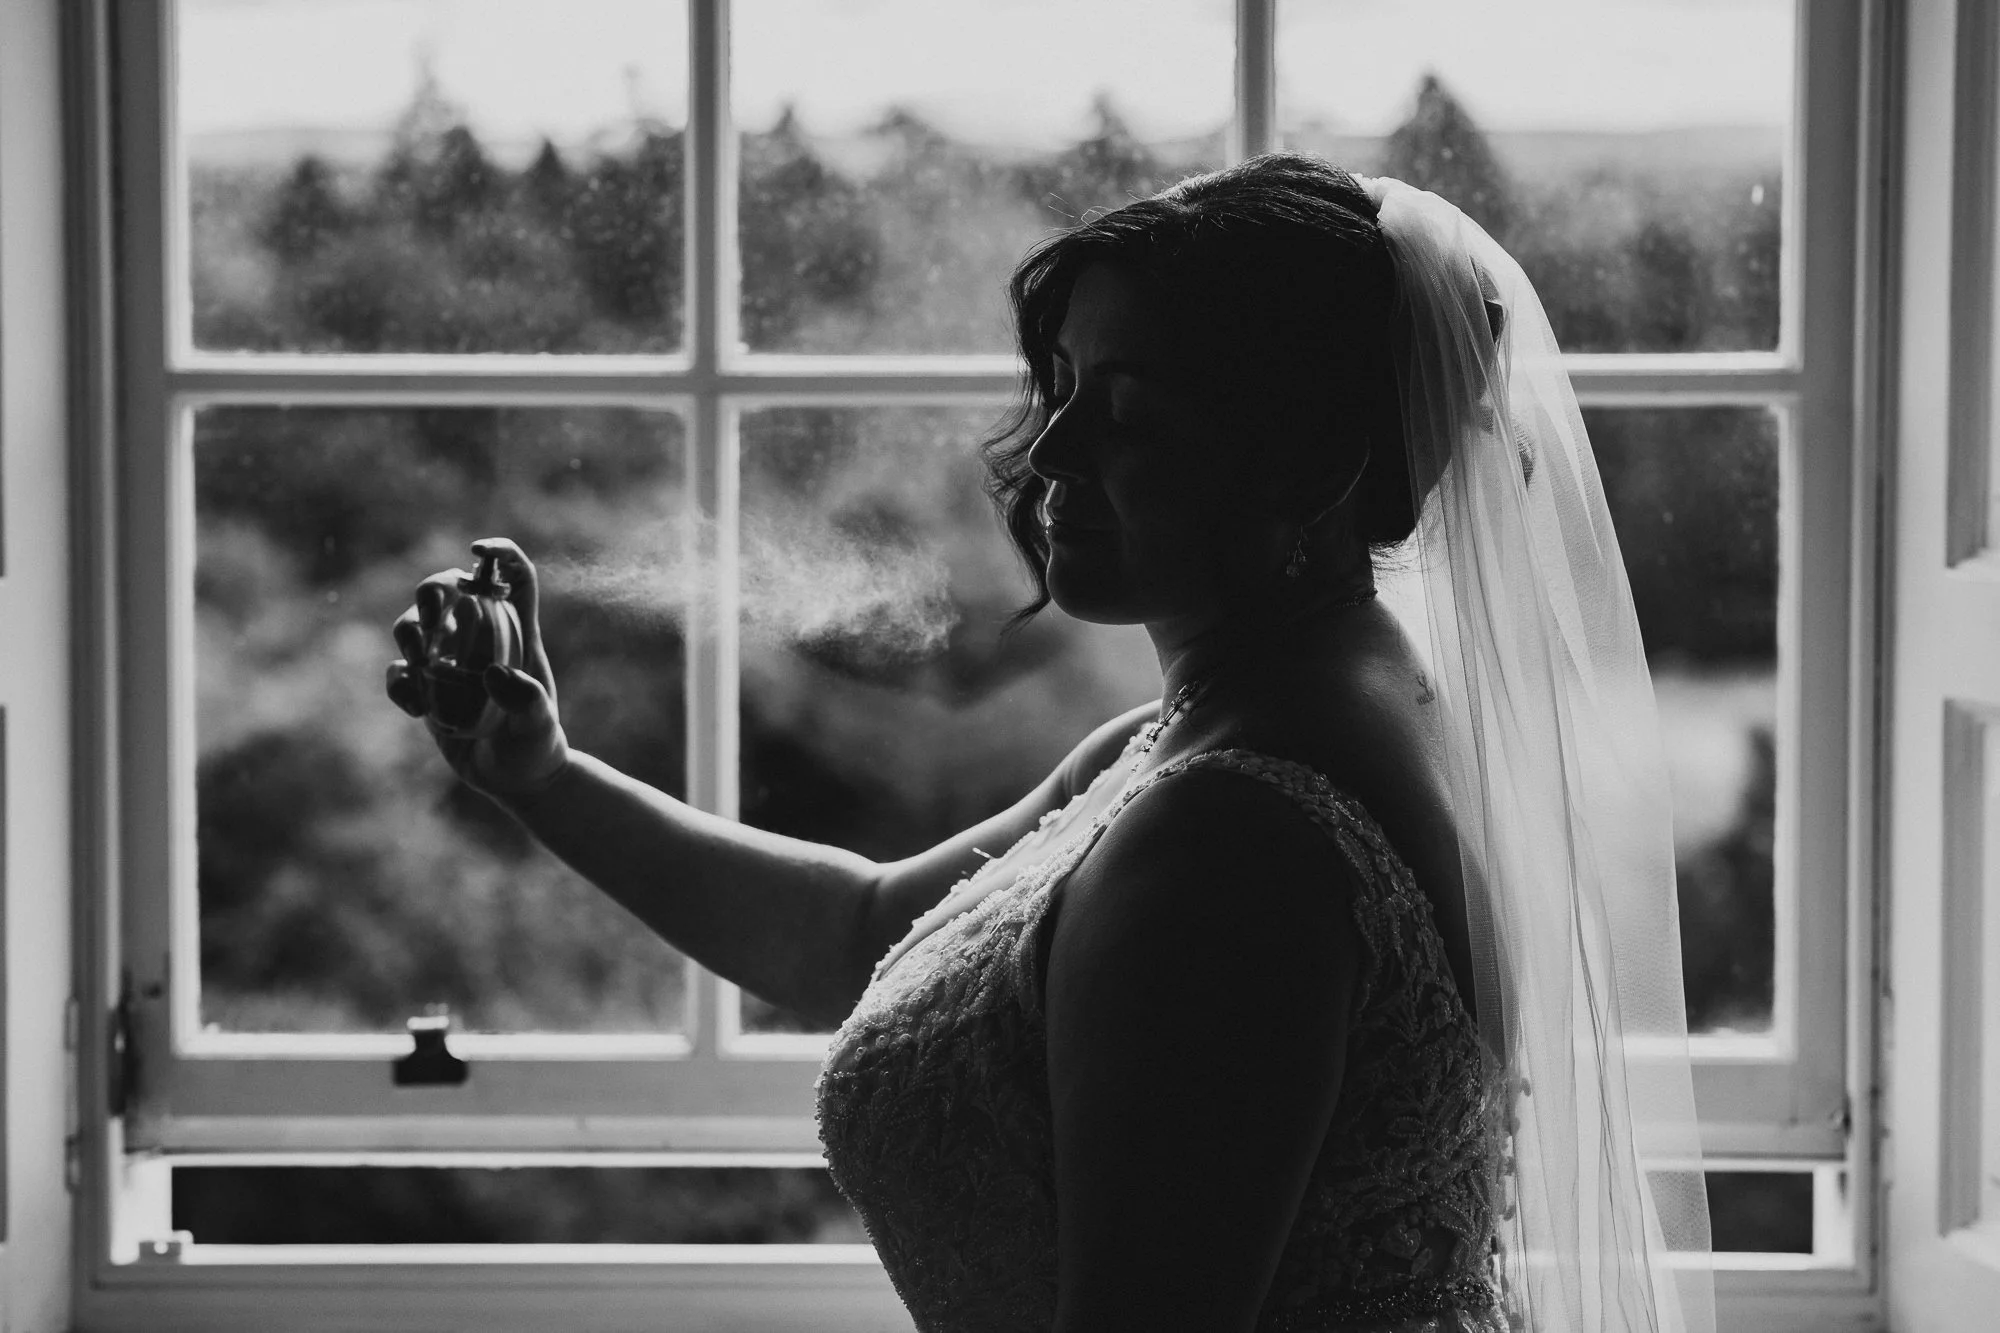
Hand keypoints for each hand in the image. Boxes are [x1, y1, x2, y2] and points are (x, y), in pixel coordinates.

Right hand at [386, 537, 571, 800]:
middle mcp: (480, 638)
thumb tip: (494, 674)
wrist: (514, 780)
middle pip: (448, 587)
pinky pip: (399, 672)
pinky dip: (399, 683)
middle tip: (432, 619)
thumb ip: (526, 700)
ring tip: (420, 664)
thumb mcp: (538, 725)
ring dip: (409, 633)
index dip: (499, 553)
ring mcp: (448, 660)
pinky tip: (418, 709)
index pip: (512, 577)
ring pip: (416, 623)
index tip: (478, 551)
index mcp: (518, 632)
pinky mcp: (426, 687)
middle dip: (432, 591)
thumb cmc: (535, 746)